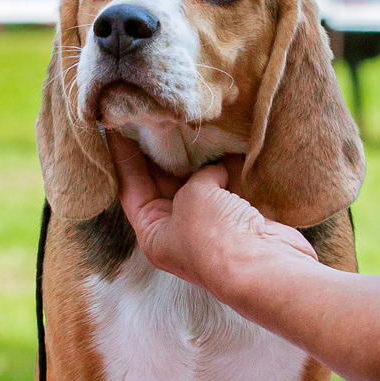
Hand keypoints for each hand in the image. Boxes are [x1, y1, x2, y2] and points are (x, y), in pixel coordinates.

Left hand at [109, 135, 318, 289]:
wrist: (264, 266)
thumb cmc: (214, 235)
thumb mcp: (191, 196)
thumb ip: (196, 175)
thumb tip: (215, 170)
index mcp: (153, 233)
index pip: (130, 186)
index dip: (122, 154)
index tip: (115, 124)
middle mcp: (177, 230)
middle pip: (161, 182)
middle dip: (159, 150)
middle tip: (152, 114)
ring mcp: (209, 225)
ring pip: (195, 182)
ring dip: (194, 155)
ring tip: (185, 120)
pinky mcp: (237, 218)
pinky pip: (224, 185)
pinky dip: (224, 164)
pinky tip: (222, 139)